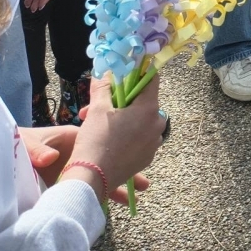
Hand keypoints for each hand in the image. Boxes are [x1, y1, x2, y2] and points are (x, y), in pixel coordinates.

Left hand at [24, 124, 151, 205]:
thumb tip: (49, 158)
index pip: (102, 132)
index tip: (133, 139)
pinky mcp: (81, 178)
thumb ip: (39, 150)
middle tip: (146, 169)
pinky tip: (126, 197)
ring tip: (143, 187)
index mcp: (75, 136)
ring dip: (128, 176)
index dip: (118, 133)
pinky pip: (103, 182)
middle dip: (130, 161)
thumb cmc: (23, 145)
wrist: (12, 161)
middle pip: (113, 152)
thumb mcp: (30, 144)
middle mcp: (85, 148)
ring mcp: (84, 164)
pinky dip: (114, 188)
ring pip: (111, 168)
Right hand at [61, 76, 164, 200]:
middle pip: (143, 102)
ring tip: (99, 126)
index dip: (138, 73)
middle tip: (98, 107)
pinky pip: (140, 138)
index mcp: (150, 109)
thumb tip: (104, 71)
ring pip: (140, 121)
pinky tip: (108, 140)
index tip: (125, 74)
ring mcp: (154, 143)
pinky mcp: (147, 157)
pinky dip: (127, 135)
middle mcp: (158, 124)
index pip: (152, 79)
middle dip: (121, 102)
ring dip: (123, 119)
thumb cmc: (96, 140)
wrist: (92, 178)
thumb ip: (103, 87)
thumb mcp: (97, 109)